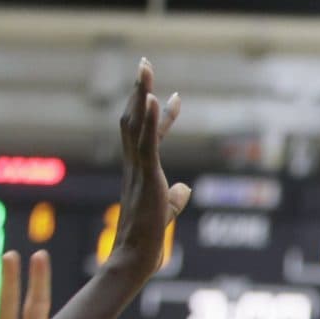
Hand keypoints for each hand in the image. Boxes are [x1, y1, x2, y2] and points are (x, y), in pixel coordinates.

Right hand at [107, 58, 188, 278]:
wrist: (136, 255)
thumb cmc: (148, 238)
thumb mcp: (167, 211)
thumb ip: (174, 198)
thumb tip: (186, 189)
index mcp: (140, 170)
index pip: (147, 134)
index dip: (158, 114)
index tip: (171, 95)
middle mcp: (134, 163)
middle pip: (133, 118)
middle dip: (139, 89)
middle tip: (145, 63)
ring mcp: (138, 168)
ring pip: (135, 123)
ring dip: (140, 92)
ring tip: (145, 67)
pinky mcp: (146, 176)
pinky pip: (145, 142)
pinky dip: (148, 119)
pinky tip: (151, 98)